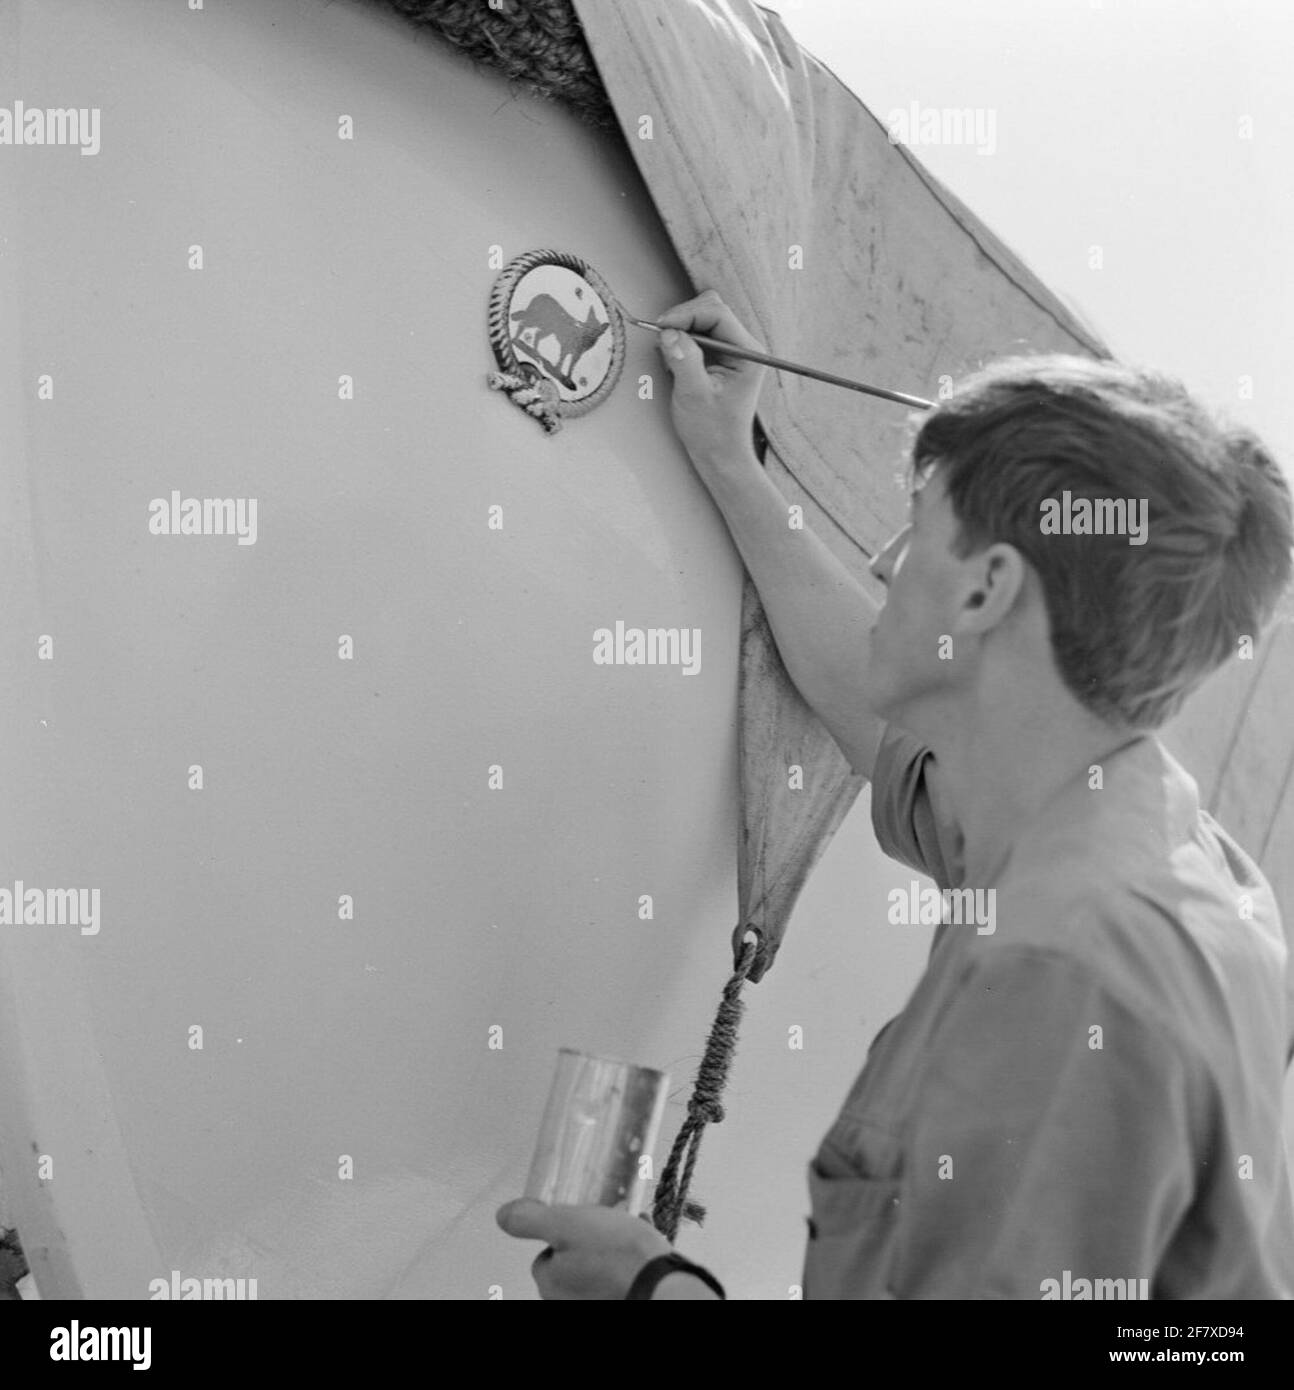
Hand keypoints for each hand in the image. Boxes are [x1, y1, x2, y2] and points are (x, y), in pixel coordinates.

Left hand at [496, 1198, 671, 1299]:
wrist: (662, 1284)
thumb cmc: (616, 1256)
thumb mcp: (566, 1224)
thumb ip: (530, 1220)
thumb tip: (503, 1215)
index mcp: (550, 1284)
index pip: (546, 1254)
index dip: (564, 1233)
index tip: (583, 1223)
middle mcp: (569, 1302)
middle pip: (571, 1262)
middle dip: (588, 1243)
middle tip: (608, 1228)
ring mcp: (596, 1303)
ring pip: (597, 1269)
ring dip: (610, 1252)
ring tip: (628, 1236)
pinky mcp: (621, 1299)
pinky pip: (619, 1278)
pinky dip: (627, 1264)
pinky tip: (641, 1250)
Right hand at [656, 289, 766, 468]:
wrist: (720, 455)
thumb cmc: (712, 432)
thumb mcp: (694, 396)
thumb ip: (683, 361)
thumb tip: (668, 333)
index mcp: (748, 353)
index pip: (717, 313)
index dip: (686, 314)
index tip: (661, 326)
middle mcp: (744, 347)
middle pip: (711, 309)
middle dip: (684, 318)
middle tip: (662, 337)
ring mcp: (732, 351)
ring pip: (703, 319)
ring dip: (681, 330)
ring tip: (669, 355)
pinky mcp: (719, 358)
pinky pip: (698, 335)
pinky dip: (682, 341)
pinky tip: (675, 362)